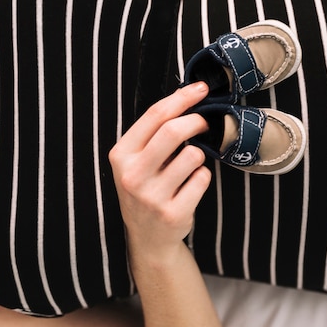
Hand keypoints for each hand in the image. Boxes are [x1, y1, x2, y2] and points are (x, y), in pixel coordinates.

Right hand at [109, 82, 210, 261]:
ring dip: (199, 155)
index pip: (154, 115)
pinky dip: (202, 177)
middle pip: (173, 131)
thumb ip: (154, 133)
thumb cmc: (146, 188)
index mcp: (121, 155)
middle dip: (197, 121)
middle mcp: (132, 175)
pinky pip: (202, 179)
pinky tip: (191, 185)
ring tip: (190, 165)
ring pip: (193, 155)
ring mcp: (151, 197)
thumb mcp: (137, 160)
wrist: (148, 237)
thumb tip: (187, 95)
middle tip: (205, 123)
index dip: (182, 98)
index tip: (201, 89)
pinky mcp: (173, 213)